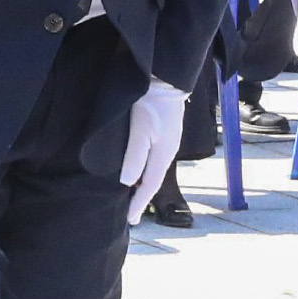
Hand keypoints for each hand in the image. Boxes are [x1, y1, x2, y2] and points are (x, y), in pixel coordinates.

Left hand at [119, 81, 179, 219]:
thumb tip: (129, 183)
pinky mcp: (164, 132)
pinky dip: (144, 170)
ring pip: (154, 170)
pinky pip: (154, 159)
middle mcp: (169, 150)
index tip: (131, 219)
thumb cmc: (151, 103)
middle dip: (142, 198)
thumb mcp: (140, 130)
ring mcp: (168, 141)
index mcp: (164, 153)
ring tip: (132, 196)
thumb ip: (135, 156)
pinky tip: (136, 170)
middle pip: (154, 180)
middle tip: (132, 214)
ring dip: (143, 184)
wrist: (164, 79)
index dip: (139, 203)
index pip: (151, 185)